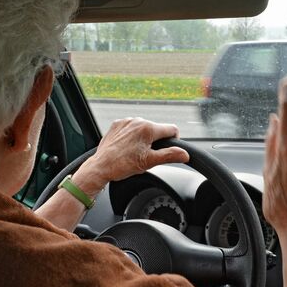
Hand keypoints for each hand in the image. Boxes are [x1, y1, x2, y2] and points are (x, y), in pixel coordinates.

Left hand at [75, 118, 189, 192]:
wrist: (101, 166)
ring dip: (143, 138)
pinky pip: (131, 127)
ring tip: (134, 152)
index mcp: (148, 128)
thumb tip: (185, 154)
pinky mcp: (117, 124)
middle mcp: (137, 121)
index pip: (172, 129)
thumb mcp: (150, 162)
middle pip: (157, 129)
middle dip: (156, 141)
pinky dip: (132, 136)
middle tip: (146, 155)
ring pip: (143, 128)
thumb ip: (169, 155)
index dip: (174, 140)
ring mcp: (126, 121)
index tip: (167, 150)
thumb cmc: (123, 165)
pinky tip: (126, 147)